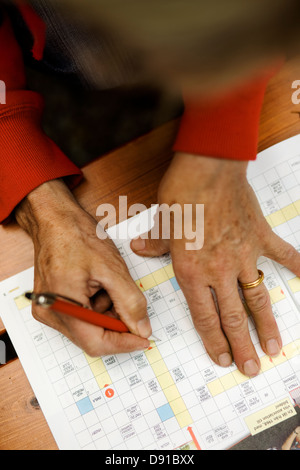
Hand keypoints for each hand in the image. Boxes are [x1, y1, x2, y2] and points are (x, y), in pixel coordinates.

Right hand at [15, 179, 150, 355]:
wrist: (54, 218)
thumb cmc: (76, 235)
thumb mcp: (112, 268)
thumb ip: (130, 302)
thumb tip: (142, 329)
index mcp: (61, 305)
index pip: (96, 343)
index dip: (124, 343)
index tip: (144, 339)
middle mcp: (50, 313)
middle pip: (91, 337)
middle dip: (116, 322)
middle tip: (129, 300)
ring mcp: (48, 309)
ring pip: (88, 327)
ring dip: (107, 311)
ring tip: (107, 282)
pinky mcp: (52, 303)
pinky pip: (81, 316)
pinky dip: (97, 305)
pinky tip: (97, 283)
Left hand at [131, 152, 299, 375]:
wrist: (208, 168)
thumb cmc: (181, 195)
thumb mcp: (160, 223)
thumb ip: (154, 244)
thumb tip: (139, 249)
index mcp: (192, 271)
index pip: (204, 316)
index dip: (213, 340)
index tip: (223, 359)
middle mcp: (220, 270)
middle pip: (233, 316)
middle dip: (243, 346)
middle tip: (252, 369)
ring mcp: (244, 255)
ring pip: (258, 297)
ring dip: (267, 323)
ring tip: (275, 346)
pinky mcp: (260, 237)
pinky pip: (281, 254)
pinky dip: (295, 265)